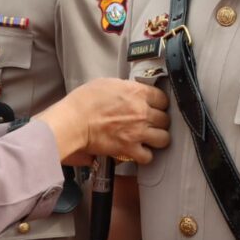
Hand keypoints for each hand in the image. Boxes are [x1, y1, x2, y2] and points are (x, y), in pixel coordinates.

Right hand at [36, 78, 169, 165]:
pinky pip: (148, 156)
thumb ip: (126, 88)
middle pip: (166, 119)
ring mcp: (138, 132)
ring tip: (149, 138)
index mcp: (137, 93)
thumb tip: (132, 93)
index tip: (155, 106)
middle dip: (159, 121)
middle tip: (151, 123)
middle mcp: (142, 112)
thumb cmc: (85, 100)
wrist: (74, 121)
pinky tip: (138, 151)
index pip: (163, 98)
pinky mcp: (129, 149)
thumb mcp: (108, 83)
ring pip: (164, 138)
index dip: (159, 103)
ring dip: (157, 138)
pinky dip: (144, 155)